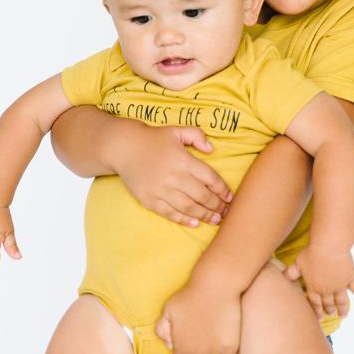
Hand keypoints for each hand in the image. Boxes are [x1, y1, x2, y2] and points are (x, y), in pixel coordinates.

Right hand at [116, 124, 232, 227]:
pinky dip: (183, 220)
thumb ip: (197, 136)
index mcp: (184, 160)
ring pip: (188, 207)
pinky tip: (195, 223)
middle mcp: (174, 177)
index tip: (230, 197)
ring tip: (215, 220)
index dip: (223, 190)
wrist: (123, 147)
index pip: (210, 178)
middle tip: (226, 212)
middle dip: (217, 206)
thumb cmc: (153, 139)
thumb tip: (211, 149)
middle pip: (202, 196)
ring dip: (204, 215)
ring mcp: (161, 190)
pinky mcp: (149, 199)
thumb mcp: (177, 130)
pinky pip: (170, 213)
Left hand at [155, 277, 241, 353]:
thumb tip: (169, 345)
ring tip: (214, 351)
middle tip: (204, 351)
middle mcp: (196, 353)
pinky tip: (225, 351)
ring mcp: (214, 351)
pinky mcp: (230, 347)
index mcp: (180, 346)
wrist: (215, 287)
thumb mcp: (169, 309)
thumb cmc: (190, 295)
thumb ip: (162, 329)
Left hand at [284, 245, 353, 319]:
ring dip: (342, 310)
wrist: (329, 246)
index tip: (318, 318)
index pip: (314, 303)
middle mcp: (328, 290)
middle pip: (328, 304)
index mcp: (314, 287)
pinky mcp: (351, 279)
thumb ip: (290, 273)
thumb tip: (281, 277)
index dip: (316, 311)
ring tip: (343, 316)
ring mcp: (340, 286)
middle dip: (328, 310)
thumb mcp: (297, 262)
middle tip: (330, 315)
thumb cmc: (312, 252)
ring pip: (341, 302)